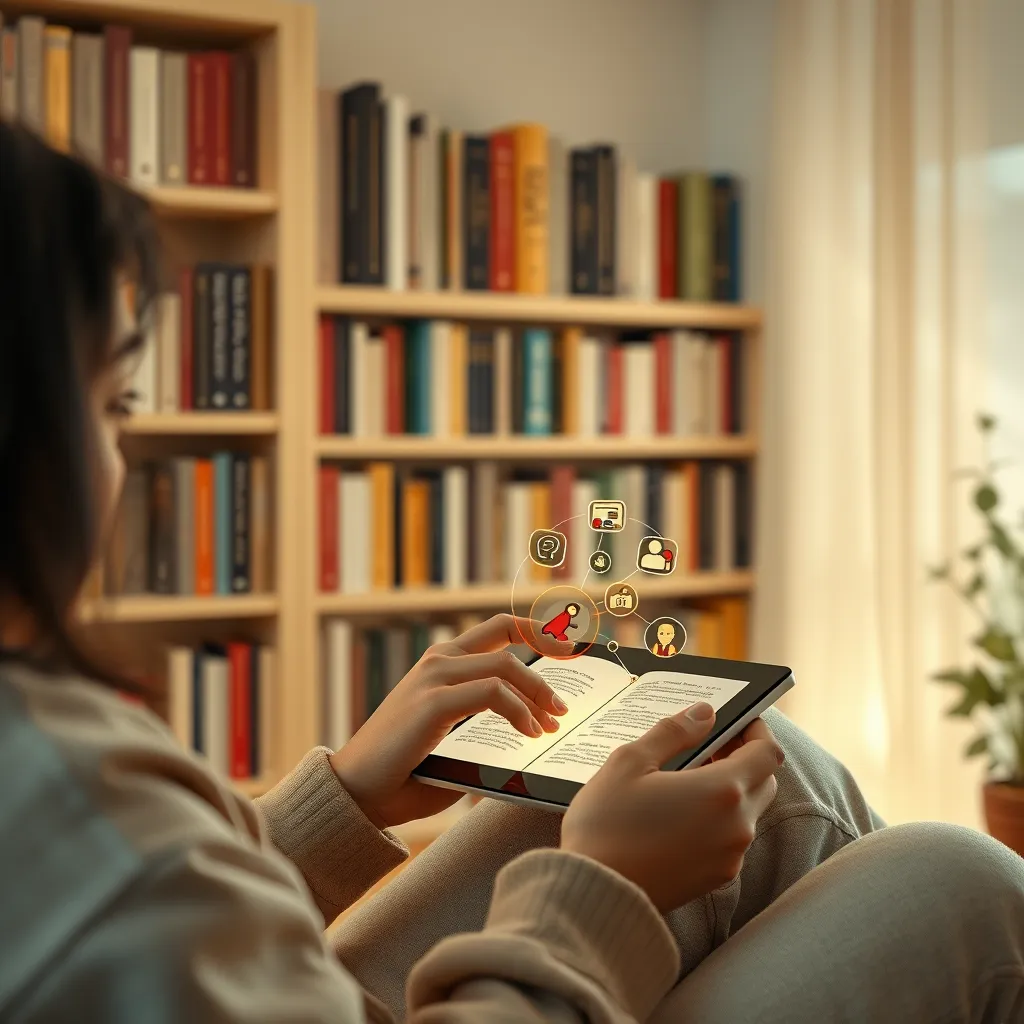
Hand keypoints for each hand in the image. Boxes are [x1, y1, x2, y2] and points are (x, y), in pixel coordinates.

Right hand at [330, 614, 571, 828]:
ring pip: (504, 666)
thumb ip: (486, 730)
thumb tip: (536, 735)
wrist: (357, 793)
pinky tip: (530, 733)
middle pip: (506, 636)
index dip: (536, 629)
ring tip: (554, 723)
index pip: (497, 628)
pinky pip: (492, 693)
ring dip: (537, 693)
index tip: (568, 645)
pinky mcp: (433, 702)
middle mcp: (438, 661)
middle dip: (547, 654)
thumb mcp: (454, 743)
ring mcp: (434, 678)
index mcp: (442, 664)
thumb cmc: (405, 774)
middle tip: (568, 694)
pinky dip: (519, 712)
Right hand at [561, 708, 783, 912]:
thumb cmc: (607, 823)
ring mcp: (730, 856)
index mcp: (722, 790)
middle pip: (764, 781)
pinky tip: (681, 814)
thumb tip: (705, 712)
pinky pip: (732, 839)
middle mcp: (737, 825)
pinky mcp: (716, 878)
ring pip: (748, 812)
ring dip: (730, 790)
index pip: (767, 753)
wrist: (595, 892)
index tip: (736, 722)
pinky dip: (719, 819)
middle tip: (707, 747)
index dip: (757, 731)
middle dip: (744, 759)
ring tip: (687, 780)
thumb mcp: (630, 762)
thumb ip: (674, 732)